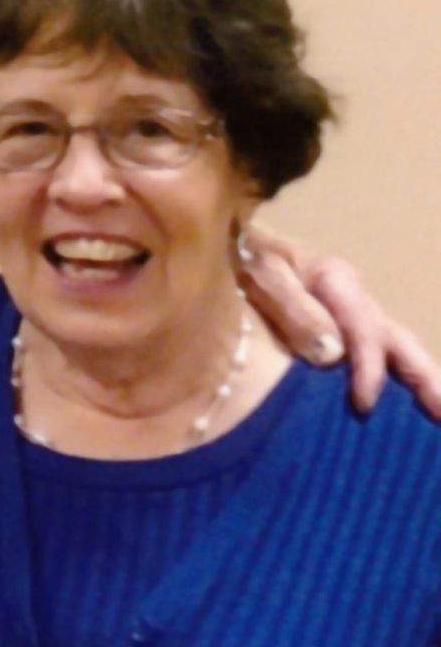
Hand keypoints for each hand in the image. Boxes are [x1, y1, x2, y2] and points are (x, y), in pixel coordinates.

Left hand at [239, 218, 440, 416]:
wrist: (226, 242)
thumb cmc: (241, 257)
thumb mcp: (260, 274)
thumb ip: (294, 309)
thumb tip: (333, 353)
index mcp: (335, 279)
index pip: (365, 331)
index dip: (369, 370)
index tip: (364, 405)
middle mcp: (353, 295)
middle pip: (397, 338)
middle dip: (424, 375)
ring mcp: (354, 308)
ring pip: (397, 344)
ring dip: (422, 376)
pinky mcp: (344, 322)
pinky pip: (380, 348)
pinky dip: (400, 372)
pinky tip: (409, 399)